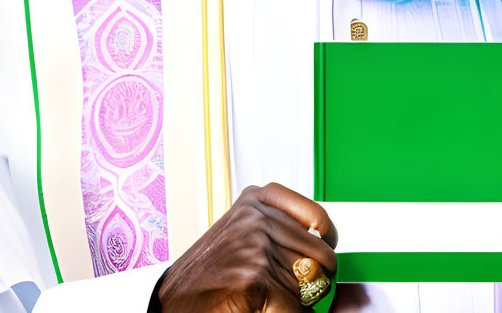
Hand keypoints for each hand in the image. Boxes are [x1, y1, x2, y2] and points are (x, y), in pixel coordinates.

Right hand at [157, 182, 337, 312]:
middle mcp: (258, 216)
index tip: (324, 249)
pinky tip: (264, 308)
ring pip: (310, 284)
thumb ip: (279, 230)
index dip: (326, 241)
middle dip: (315, 279)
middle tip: (294, 290)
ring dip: (299, 300)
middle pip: (320, 255)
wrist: (173, 300)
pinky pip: (296, 306)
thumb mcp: (244, 233)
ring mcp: (256, 245)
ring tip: (269, 299)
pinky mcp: (255, 276)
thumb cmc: (208, 272)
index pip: (318, 217)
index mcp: (256, 199)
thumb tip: (328, 246)